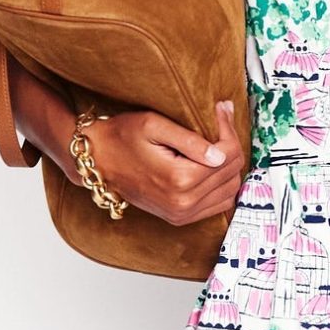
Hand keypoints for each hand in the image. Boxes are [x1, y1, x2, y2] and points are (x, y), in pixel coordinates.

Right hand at [83, 100, 245, 227]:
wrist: (97, 161)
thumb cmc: (121, 138)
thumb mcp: (153, 126)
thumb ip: (190, 139)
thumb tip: (221, 152)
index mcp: (179, 179)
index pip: (228, 155)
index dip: (228, 129)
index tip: (219, 111)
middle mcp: (183, 203)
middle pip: (232, 172)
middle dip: (230, 145)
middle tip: (218, 123)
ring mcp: (182, 214)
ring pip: (230, 189)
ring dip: (229, 165)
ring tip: (215, 144)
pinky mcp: (180, 218)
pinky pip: (218, 204)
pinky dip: (221, 184)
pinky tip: (210, 166)